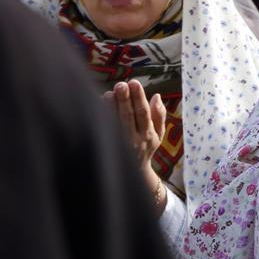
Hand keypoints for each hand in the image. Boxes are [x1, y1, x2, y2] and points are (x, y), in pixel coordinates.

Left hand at [103, 79, 167, 212]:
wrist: (133, 175)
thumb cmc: (146, 148)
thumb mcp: (159, 135)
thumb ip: (160, 116)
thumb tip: (157, 96)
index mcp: (148, 135)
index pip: (144, 114)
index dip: (139, 98)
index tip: (134, 83)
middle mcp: (134, 141)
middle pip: (128, 117)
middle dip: (125, 100)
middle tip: (121, 84)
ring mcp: (120, 145)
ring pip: (114, 123)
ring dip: (111, 107)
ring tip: (109, 93)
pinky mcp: (108, 148)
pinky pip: (103, 129)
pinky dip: (101, 115)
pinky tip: (98, 104)